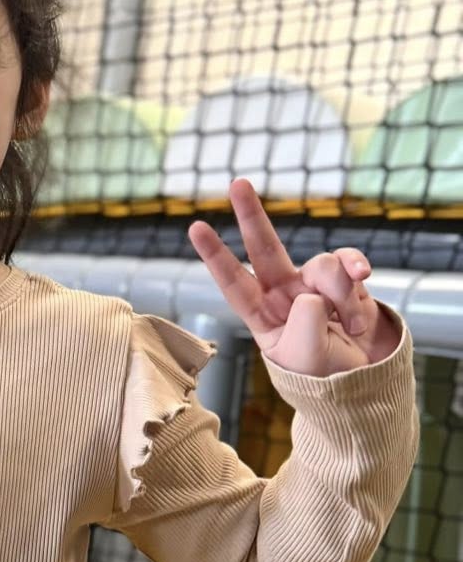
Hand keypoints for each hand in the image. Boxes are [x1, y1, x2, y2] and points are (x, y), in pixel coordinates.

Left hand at [188, 179, 398, 376]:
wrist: (366, 378)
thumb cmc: (324, 374)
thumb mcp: (306, 357)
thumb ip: (306, 323)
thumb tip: (314, 291)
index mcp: (262, 315)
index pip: (233, 281)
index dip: (216, 256)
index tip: (196, 227)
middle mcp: (284, 293)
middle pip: (264, 247)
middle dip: (252, 215)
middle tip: (238, 183)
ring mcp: (314, 283)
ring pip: (323, 266)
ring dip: (342, 293)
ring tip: (350, 326)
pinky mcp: (346, 279)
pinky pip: (350, 263)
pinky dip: (358, 274)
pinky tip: (363, 288)